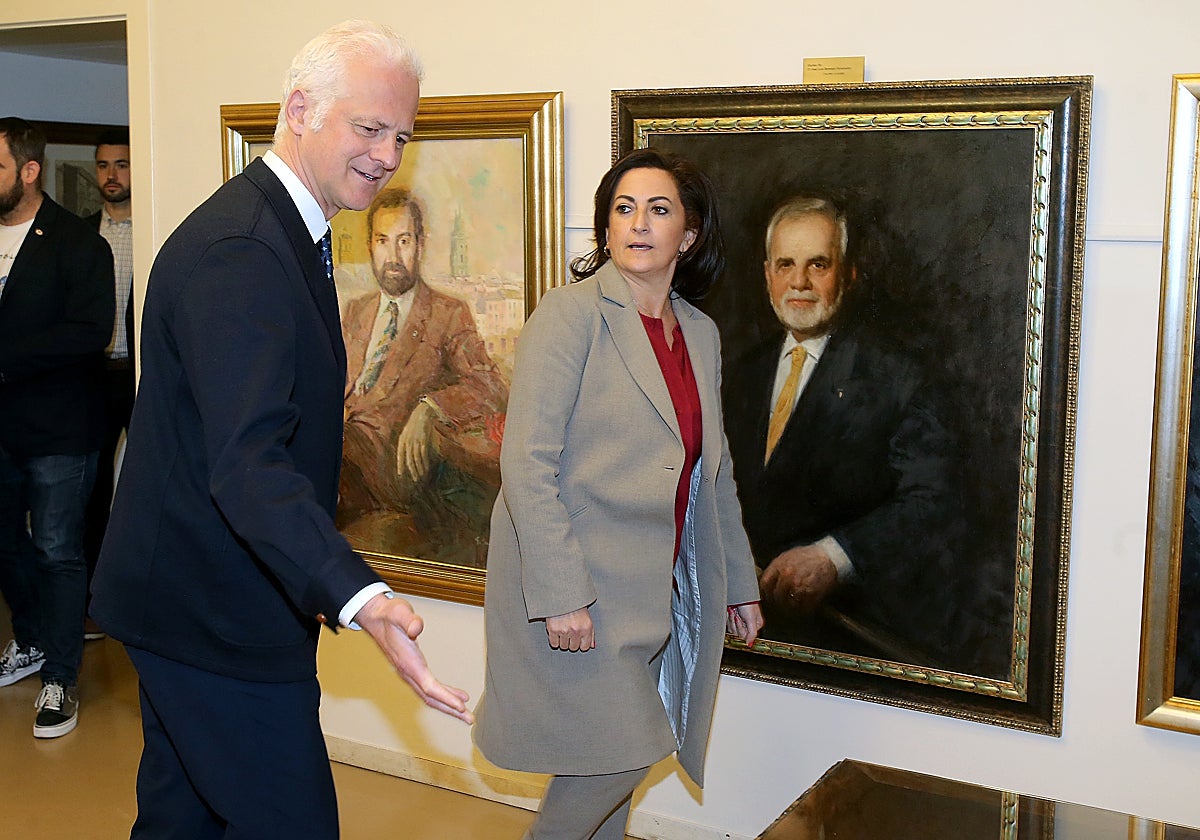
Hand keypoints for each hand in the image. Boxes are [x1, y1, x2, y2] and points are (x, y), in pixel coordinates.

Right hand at [354, 593, 473, 722]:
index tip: (460, 707)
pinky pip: (429, 688)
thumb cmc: (389, 615)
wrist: (374, 617)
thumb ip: (409, 620)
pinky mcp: (411, 670)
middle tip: (469, 719)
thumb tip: (417, 629)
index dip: (445, 698)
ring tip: (465, 713)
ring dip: (448, 705)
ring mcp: (408, 673)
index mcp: (408, 662)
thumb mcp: (399, 612)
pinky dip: (443, 694)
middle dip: (451, 710)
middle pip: (431, 698)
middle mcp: (407, 672)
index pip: (429, 686)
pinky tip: (455, 696)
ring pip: (430, 696)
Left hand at [396, 401, 437, 480]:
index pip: (400, 456)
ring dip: (419, 468)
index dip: (400, 465)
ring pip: (416, 459)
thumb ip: (407, 443)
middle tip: (415, 479)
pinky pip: (423, 454)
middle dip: (412, 470)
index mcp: (402, 440)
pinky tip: (426, 467)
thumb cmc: (415, 424)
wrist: (422, 414)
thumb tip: (407, 454)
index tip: (401, 474)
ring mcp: (415, 442)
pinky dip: (425, 462)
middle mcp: (407, 442)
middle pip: (409, 460)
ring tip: (421, 475)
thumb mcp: (407, 433)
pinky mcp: (423, 441)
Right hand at [545, 607, 594, 651]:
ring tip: (563, 630)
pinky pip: (554, 644)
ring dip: (563, 640)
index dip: (580, 644)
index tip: (578, 639)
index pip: (585, 647)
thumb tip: (592, 645)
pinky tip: (556, 632)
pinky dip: (554, 640)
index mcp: (586, 627)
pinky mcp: (553, 629)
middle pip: (574, 648)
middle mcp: (576, 630)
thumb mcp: (587, 617)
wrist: (562, 594)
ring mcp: (564, 630)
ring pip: (563, 646)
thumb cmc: (575, 605)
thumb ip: (591, 633)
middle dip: (571, 642)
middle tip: (569, 632)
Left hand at [726, 602, 763, 647]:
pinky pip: (729, 624)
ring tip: (733, 611)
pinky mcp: (733, 619)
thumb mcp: (751, 619)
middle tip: (737, 615)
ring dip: (731, 620)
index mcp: (756, 625)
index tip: (740, 620)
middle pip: (738, 633)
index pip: (746, 636)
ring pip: (733, 629)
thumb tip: (749, 644)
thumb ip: (752, 633)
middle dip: (736, 623)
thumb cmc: (748, 603)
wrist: (739, 593)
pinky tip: (731, 611)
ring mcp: (740, 622)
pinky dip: (729, 618)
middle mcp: (748, 625)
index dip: (741, 629)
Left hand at [759, 544, 838, 612]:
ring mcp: (800, 585)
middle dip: (778, 604)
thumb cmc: (808, 557)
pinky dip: (804, 611)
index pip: (765, 585)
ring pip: (789, 605)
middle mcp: (787, 575)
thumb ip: (775, 569)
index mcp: (779, 565)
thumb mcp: (787, 557)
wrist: (829, 556)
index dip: (765, 594)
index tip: (768, 599)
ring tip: (793, 610)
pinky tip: (805, 609)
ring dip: (791, 610)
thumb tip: (765, 584)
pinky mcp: (812, 593)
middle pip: (776, 597)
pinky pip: (804, 608)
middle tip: (781, 607)